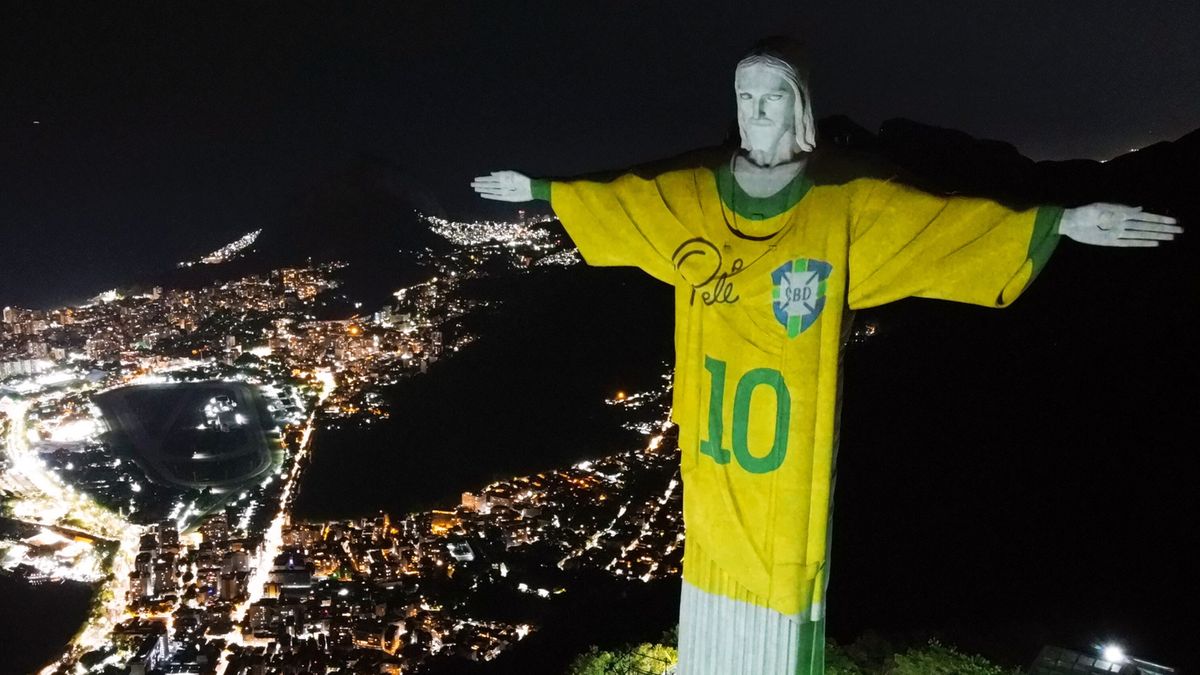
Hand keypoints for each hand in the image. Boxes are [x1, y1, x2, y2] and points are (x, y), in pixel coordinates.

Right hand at [471, 170, 532, 201]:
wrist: (530, 188)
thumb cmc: (522, 180)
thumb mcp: (511, 174)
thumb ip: (501, 174)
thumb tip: (491, 173)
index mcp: (503, 179)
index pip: (490, 179)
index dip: (483, 179)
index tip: (476, 179)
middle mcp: (502, 185)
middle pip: (489, 185)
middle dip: (480, 184)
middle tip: (472, 184)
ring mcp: (503, 192)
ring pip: (490, 190)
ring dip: (483, 189)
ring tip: (475, 189)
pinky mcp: (506, 198)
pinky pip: (495, 196)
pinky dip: (489, 196)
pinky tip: (483, 195)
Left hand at [1059, 203, 1181, 246]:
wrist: (1069, 222)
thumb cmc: (1084, 212)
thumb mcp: (1100, 208)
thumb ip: (1119, 209)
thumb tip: (1139, 208)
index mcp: (1122, 212)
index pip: (1145, 216)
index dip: (1159, 219)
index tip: (1174, 221)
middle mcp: (1123, 223)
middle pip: (1147, 226)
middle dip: (1163, 228)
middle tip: (1180, 230)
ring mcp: (1118, 232)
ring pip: (1142, 234)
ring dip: (1156, 235)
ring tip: (1172, 237)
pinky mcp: (1111, 241)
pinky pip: (1130, 242)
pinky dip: (1142, 243)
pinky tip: (1154, 243)